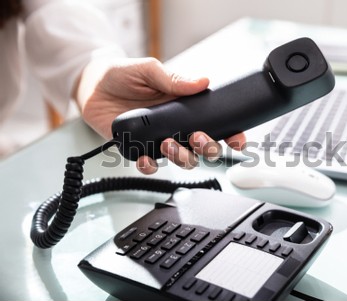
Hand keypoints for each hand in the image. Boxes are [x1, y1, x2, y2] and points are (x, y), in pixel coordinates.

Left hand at [75, 57, 245, 173]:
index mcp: (184, 108)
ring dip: (181, 157)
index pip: (214, 124)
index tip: (237, 140)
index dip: (230, 135)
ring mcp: (158, 140)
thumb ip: (174, 79)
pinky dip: (150, 166)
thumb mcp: (149, 70)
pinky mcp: (137, 149)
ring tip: (167, 144)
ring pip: (181, 160)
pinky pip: (149, 166)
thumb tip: (202, 81)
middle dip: (207, 149)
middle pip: (202, 148)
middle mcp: (175, 127)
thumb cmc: (122, 74)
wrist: (91, 86)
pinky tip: (146, 158)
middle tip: (197, 138)